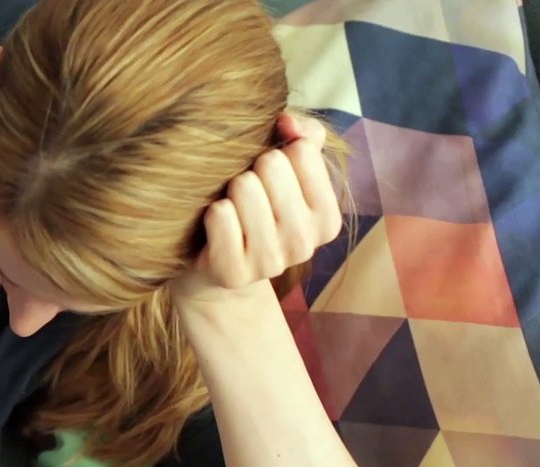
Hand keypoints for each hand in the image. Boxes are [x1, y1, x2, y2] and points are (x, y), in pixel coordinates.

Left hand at [171, 113, 342, 305]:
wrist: (217, 263)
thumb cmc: (257, 205)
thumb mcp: (289, 169)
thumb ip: (304, 134)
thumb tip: (287, 122)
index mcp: (327, 219)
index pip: (303, 151)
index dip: (277, 153)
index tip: (268, 177)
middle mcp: (305, 243)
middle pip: (272, 166)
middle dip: (251, 170)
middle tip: (244, 194)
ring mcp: (270, 262)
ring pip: (245, 187)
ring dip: (229, 190)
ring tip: (231, 208)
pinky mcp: (234, 272)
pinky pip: (220, 215)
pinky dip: (211, 211)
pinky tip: (216, 225)